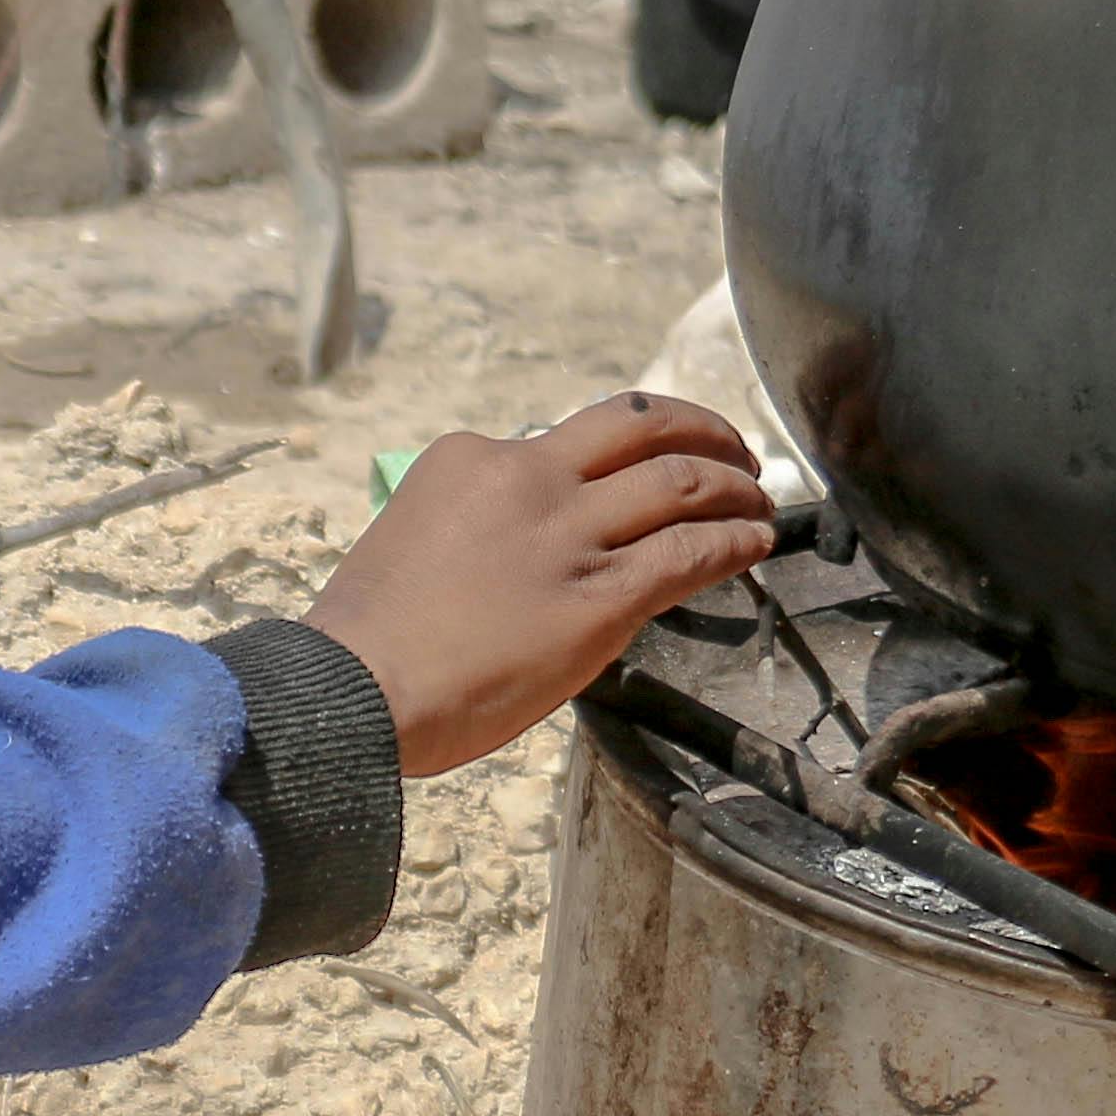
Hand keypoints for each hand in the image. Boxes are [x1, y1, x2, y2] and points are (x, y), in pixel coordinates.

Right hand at [305, 393, 773, 777]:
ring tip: (759, 499)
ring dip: (734, 486)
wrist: (356, 691)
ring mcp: (567, 536)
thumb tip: (525, 546)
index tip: (641, 475)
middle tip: (733, 452)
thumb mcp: (413, 535)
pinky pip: (690, 553)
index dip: (620, 456)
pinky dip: (735, 541)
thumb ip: (476, 522)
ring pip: (681, 483)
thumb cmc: (369, 638)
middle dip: (701, 429)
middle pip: (640, 424)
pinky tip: (755, 544)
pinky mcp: (600, 599)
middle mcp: (526, 478)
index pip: (569, 438)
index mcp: (472, 459)